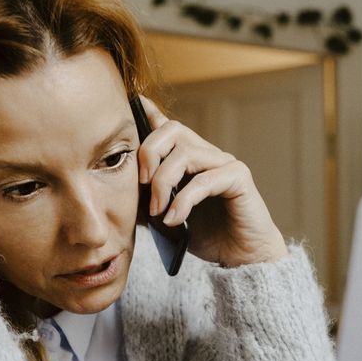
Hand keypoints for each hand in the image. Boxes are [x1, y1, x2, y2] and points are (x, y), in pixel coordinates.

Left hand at [136, 96, 287, 266]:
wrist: (242, 258)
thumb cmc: (208, 236)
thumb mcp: (166, 217)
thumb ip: (148, 200)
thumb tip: (119, 191)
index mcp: (190, 159)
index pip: (168, 127)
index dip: (149, 113)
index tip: (132, 102)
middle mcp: (208, 154)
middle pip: (172, 130)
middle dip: (148, 153)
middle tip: (140, 185)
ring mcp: (224, 163)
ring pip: (185, 153)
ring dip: (163, 182)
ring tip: (157, 212)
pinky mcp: (239, 178)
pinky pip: (204, 181)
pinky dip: (183, 201)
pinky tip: (173, 219)